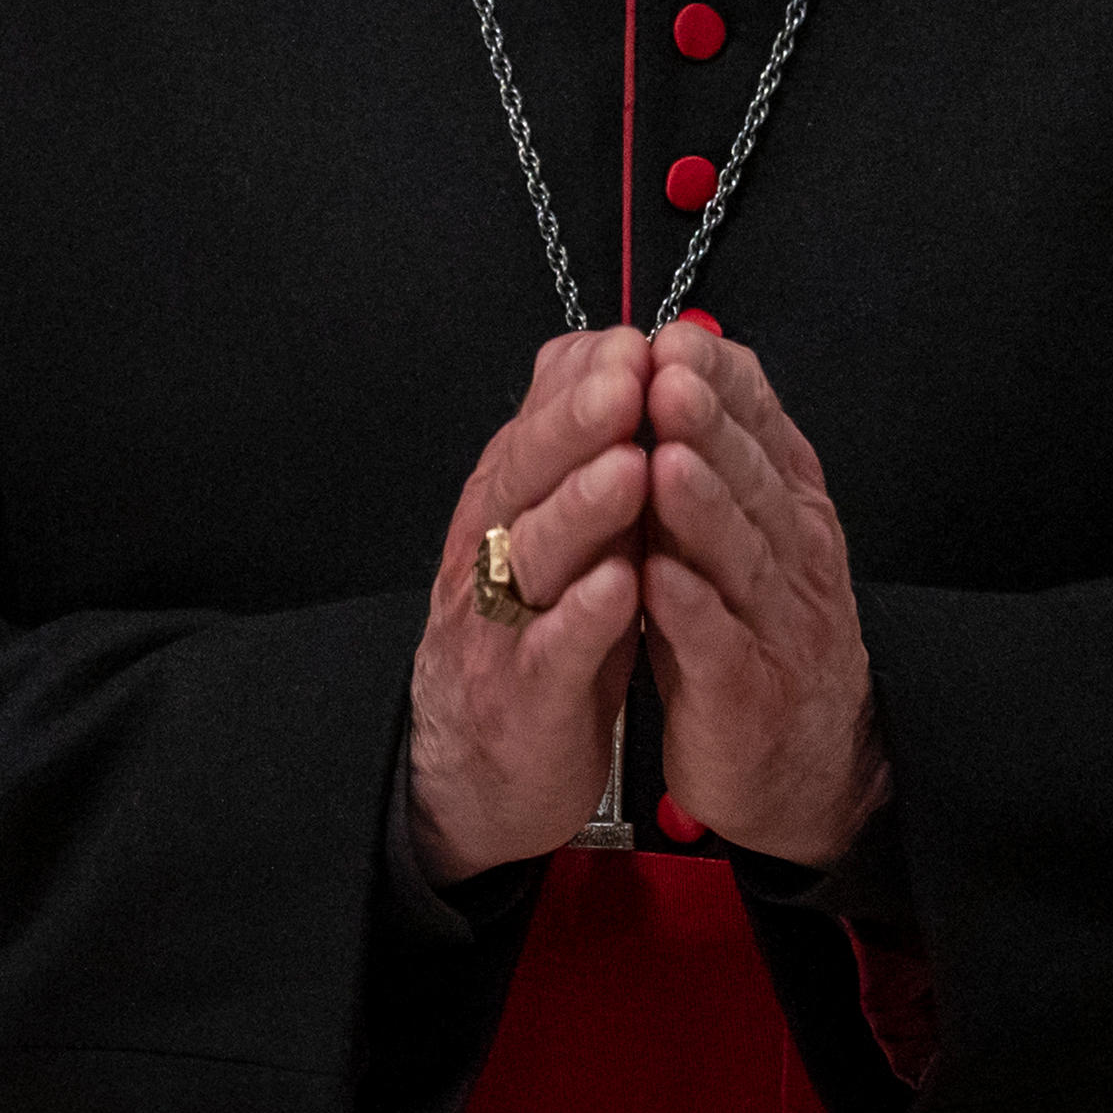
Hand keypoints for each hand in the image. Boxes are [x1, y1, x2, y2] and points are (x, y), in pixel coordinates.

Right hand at [405, 328, 653, 882]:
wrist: (480, 769)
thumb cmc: (534, 635)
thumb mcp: (549, 535)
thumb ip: (572, 454)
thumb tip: (603, 354)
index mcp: (505, 506)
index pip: (534, 427)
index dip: (580, 385)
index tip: (632, 343)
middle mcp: (491, 552)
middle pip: (526, 475)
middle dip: (578, 424)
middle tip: (627, 380)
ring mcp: (500, 624)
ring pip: (534, 553)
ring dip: (583, 509)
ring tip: (633, 468)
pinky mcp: (521, 695)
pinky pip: (550, 649)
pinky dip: (583, 616)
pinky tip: (620, 586)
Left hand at [639, 323, 884, 864]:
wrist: (805, 764)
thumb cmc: (752, 631)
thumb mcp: (742, 536)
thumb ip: (714, 458)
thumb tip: (668, 360)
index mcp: (788, 510)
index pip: (762, 428)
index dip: (721, 384)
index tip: (674, 338)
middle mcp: (793, 558)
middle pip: (749, 480)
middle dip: (707, 426)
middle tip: (666, 376)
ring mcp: (776, 626)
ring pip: (739, 556)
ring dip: (700, 507)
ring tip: (661, 461)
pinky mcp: (747, 693)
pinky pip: (717, 644)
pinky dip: (688, 611)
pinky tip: (655, 578)